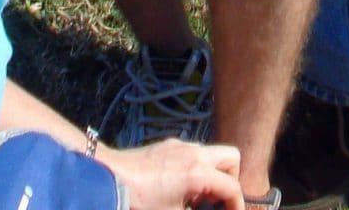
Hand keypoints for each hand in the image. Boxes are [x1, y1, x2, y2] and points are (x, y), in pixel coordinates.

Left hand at [101, 136, 243, 209]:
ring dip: (211, 175)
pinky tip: (178, 187)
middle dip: (229, 181)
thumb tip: (200, 207)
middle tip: (217, 203)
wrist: (110, 177)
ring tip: (196, 200)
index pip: (232, 187)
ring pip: (210, 154)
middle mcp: (194, 153)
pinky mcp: (167, 145)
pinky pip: (191, 153)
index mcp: (199, 173)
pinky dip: (194, 169)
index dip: (237, 206)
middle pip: (231, 158)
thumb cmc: (140, 202)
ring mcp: (180, 146)